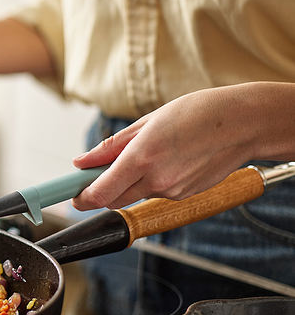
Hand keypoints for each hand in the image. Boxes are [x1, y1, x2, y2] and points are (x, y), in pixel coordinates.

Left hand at [71, 83, 294, 210]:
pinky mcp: (185, 195)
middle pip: (113, 200)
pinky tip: (167, 158)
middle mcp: (157, 180)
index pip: (100, 192)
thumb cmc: (199, 114)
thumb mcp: (148, 121)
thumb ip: (111, 146)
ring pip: (135, 194)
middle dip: (98, 191)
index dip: (80, 196)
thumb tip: (82, 161)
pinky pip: (156, 191)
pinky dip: (150, 180)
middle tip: (92, 174)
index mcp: (142, 158)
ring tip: (144, 152)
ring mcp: (173, 191)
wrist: (244, 124)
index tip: (70, 193)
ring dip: (126, 182)